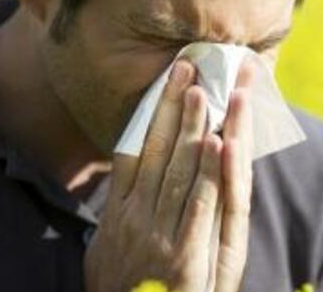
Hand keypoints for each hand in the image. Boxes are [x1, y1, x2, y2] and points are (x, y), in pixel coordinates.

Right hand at [83, 58, 254, 291]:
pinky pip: (198, 205)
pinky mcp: (183, 256)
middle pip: (156, 151)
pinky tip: (217, 143)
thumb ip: (115, 217)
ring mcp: (157, 235)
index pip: (133, 151)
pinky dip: (207, 172)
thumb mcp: (105, 253)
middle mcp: (134, 218)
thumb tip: (121, 184)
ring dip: (192, 128)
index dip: (150, 114)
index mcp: (117, 214)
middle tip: (188, 68)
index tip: (166, 82)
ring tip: (205, 92)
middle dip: (173, 107)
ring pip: (178, 170)